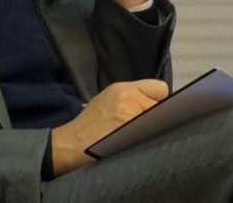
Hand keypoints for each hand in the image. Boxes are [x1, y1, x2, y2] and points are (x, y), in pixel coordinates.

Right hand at [50, 79, 168, 175]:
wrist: (69, 143)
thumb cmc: (87, 127)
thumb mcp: (107, 102)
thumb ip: (131, 99)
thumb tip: (155, 107)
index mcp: (122, 89)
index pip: (160, 89)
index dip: (158, 102)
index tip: (153, 112)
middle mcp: (128, 97)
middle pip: (163, 108)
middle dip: (157, 118)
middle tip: (143, 129)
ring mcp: (131, 114)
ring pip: (161, 123)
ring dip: (153, 130)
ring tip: (136, 138)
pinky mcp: (131, 132)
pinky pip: (153, 135)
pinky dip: (149, 140)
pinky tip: (136, 144)